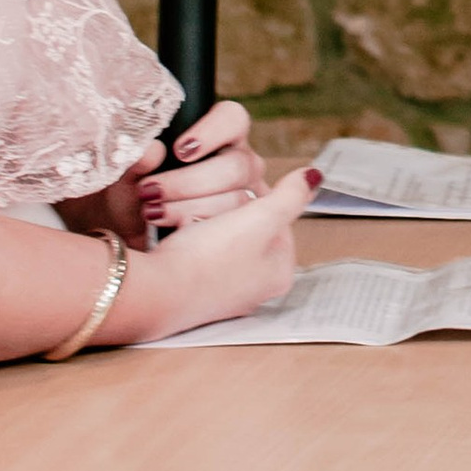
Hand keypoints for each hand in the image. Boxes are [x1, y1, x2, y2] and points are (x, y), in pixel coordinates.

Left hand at [82, 102, 268, 248]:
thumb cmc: (130, 192)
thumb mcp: (122, 176)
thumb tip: (153, 151)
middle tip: (150, 192)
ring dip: (190, 209)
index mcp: (217, 134)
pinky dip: (199, 229)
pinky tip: (173, 232)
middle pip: (238, 165)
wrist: (128, 234)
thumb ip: (134, 159)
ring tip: (152, 214)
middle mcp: (239, 161)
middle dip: (190, 182)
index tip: (179, 151)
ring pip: (238, 200)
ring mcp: (246, 195)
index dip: (211, 132)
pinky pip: (234, 230)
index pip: (232, 117)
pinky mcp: (243, 227)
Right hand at [109, 158, 318, 341]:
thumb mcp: (259, 219)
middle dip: (225, 207)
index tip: (235, 182)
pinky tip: (176, 234)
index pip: (276, 215)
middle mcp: (256, 287)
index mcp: (280, 272)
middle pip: (247, 225)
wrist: (155, 293)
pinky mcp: (193, 291)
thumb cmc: (210, 259)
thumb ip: (291, 195)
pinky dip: (186, 237)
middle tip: (208, 206)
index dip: (254, 192)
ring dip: (203, 219)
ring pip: (219, 234)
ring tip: (189, 221)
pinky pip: (195, 251)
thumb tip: (315, 176)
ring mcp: (224, 292)